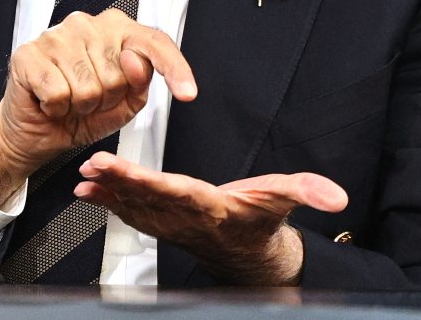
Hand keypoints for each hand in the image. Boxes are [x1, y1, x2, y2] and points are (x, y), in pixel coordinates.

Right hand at [0, 9, 195, 205]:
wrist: (36, 132)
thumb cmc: (78, 112)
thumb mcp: (123, 105)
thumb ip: (139, 84)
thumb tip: (136, 61)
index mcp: (114, 31)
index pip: (152, 41)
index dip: (174, 68)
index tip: (188, 93)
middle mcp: (85, 24)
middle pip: (119, 73)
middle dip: (107, 99)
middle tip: (88, 101)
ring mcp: (55, 36)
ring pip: (88, 85)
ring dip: (80, 105)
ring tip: (69, 101)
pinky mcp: (28, 53)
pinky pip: (58, 92)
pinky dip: (56, 107)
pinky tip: (49, 101)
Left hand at [75, 152, 347, 285]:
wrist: (248, 254)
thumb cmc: (259, 221)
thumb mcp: (284, 199)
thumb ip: (306, 191)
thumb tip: (335, 195)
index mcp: (209, 206)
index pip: (173, 190)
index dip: (145, 181)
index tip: (121, 169)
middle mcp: (183, 216)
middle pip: (146, 197)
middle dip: (117, 181)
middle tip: (92, 166)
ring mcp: (168, 223)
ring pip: (133, 204)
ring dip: (107, 191)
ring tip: (85, 175)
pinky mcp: (159, 222)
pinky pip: (129, 211)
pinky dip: (107, 200)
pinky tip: (88, 190)